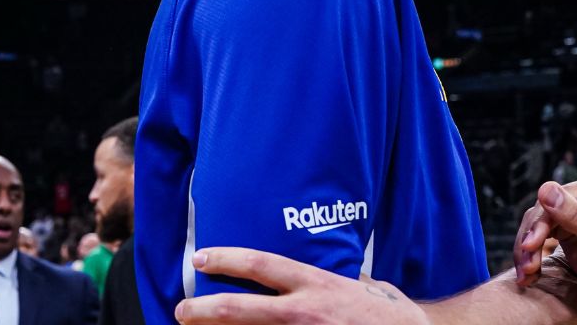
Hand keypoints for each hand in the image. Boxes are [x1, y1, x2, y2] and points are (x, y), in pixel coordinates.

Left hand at [174, 248, 429, 324]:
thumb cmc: (395, 320)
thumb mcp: (370, 289)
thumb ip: (345, 282)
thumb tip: (330, 276)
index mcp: (319, 286)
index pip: (264, 265)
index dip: (228, 258)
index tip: (201, 258)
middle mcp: (304, 312)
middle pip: (238, 308)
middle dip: (200, 310)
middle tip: (181, 312)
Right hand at [513, 172, 576, 317]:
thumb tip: (545, 190)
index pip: (567, 193)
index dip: (545, 217)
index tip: (530, 245)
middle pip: (549, 203)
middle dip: (534, 235)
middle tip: (525, 266)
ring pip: (540, 217)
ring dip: (529, 245)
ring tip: (526, 272)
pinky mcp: (569, 223)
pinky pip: (541, 229)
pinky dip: (532, 250)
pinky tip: (529, 271)